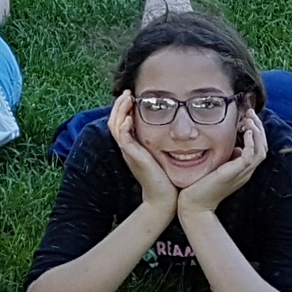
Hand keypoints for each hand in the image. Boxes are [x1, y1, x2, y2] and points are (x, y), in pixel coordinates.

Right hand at [106, 94, 177, 224]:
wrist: (165, 199)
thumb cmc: (167, 178)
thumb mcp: (163, 155)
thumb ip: (164, 142)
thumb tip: (177, 130)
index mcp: (133, 147)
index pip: (121, 123)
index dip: (123, 108)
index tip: (132, 96)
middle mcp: (128, 148)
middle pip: (114, 121)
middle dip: (119, 105)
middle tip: (127, 92)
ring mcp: (129, 153)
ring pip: (115, 126)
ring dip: (120, 110)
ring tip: (127, 98)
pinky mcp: (134, 157)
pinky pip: (123, 138)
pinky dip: (124, 126)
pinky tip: (131, 117)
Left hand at [177, 110, 266, 220]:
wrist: (194, 206)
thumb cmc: (199, 188)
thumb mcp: (215, 168)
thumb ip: (224, 159)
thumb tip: (233, 148)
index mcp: (242, 170)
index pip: (257, 148)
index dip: (255, 132)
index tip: (246, 118)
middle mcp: (245, 171)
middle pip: (263, 146)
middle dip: (258, 128)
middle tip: (250, 113)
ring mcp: (242, 173)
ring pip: (261, 149)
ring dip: (257, 131)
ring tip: (249, 119)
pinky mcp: (236, 173)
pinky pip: (252, 155)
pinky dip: (252, 141)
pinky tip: (246, 131)